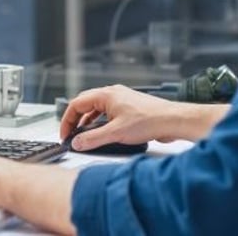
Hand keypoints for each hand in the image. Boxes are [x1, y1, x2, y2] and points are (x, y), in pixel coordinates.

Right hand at [60, 85, 189, 149]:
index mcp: (106, 94)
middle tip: (71, 134)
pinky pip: (108, 112)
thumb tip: (77, 142)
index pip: (76, 103)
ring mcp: (121, 99)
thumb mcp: (116, 133)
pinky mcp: (129, 107)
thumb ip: (93, 139)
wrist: (172, 120)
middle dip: (75, 119)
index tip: (65, 133)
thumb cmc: (149, 120)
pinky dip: (100, 121)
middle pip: (85, 103)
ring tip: (85, 135)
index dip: (67, 120)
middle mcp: (112, 93)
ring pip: (97, 108)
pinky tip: (104, 132)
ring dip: (88, 121)